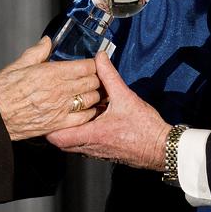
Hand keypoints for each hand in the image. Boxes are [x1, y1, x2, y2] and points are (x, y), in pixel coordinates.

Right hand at [0, 37, 101, 140]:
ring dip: (94, 94)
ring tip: (91, 92)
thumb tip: (46, 42)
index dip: (92, 63)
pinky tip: (86, 109)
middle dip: (95, 78)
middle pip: (92, 81)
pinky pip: (83, 117)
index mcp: (51, 73)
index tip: (90, 63)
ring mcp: (60, 108)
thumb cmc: (0, 92)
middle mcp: (59, 90)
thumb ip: (36, 52)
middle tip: (92, 77)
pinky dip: (89, 112)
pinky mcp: (58, 124)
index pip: (86, 66)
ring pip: (91, 99)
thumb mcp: (17, 65)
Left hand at [48, 52, 169, 171]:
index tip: (49, 111)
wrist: (161, 147)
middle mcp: (90, 147)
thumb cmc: (145, 128)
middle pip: (61, 142)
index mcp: (92, 135)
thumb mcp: (125, 96)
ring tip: (70, 114)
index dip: (48, 126)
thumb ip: (109, 76)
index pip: (57, 137)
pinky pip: (84, 146)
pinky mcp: (103, 153)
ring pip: (72, 145)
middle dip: (57, 127)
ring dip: (70, 130)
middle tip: (56, 111)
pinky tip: (88, 121)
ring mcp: (96, 153)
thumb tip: (99, 58)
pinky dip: (82, 134)